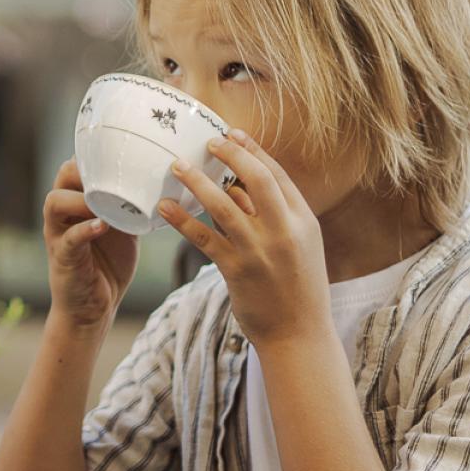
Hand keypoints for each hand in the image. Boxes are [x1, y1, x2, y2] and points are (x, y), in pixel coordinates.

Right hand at [42, 160, 138, 332]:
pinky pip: (69, 238)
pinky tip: (102, 226)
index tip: (123, 154)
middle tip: (112, 174)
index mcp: (76, 201)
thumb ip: (130, 205)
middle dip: (85, 170)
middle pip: (62, 176)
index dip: (95, 156)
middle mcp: (62, 213)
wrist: (95, 307)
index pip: (77, 165)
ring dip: (81, 198)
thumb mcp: (123, 226)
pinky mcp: (63, 257)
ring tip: (104, 201)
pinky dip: (85, 229)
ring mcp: (58, 235)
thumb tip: (163, 183)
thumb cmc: (108, 263)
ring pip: (55, 202)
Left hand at [155, 130, 329, 346]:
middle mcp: (284, 231)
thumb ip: (273, 217)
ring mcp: (259, 250)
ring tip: (176, 166)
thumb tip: (239, 188)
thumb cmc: (297, 290)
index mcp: (304, 222)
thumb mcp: (300, 247)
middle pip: (255, 180)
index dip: (254, 151)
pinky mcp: (236, 270)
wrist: (299, 336)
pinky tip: (165, 207)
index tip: (234, 134)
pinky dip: (182, 220)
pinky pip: (203, 237)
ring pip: (223, 205)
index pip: (277, 175)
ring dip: (196, 182)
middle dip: (230, 155)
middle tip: (208, 142)